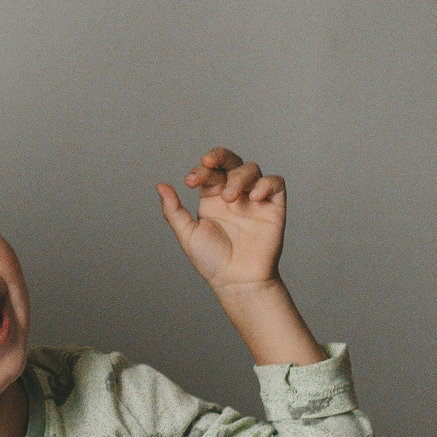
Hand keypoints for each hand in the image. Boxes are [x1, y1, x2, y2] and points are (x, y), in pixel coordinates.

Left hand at [156, 147, 285, 288]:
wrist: (237, 280)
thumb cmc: (212, 260)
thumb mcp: (187, 234)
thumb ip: (173, 210)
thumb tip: (160, 185)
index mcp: (211, 198)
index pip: (208, 172)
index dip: (200, 170)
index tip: (190, 181)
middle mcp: (233, 194)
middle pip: (230, 162)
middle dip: (219, 156)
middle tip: (208, 162)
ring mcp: (254, 199)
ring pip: (251, 169)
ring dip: (238, 176)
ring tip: (229, 197)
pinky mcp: (274, 207)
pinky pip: (276, 183)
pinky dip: (266, 183)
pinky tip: (253, 197)